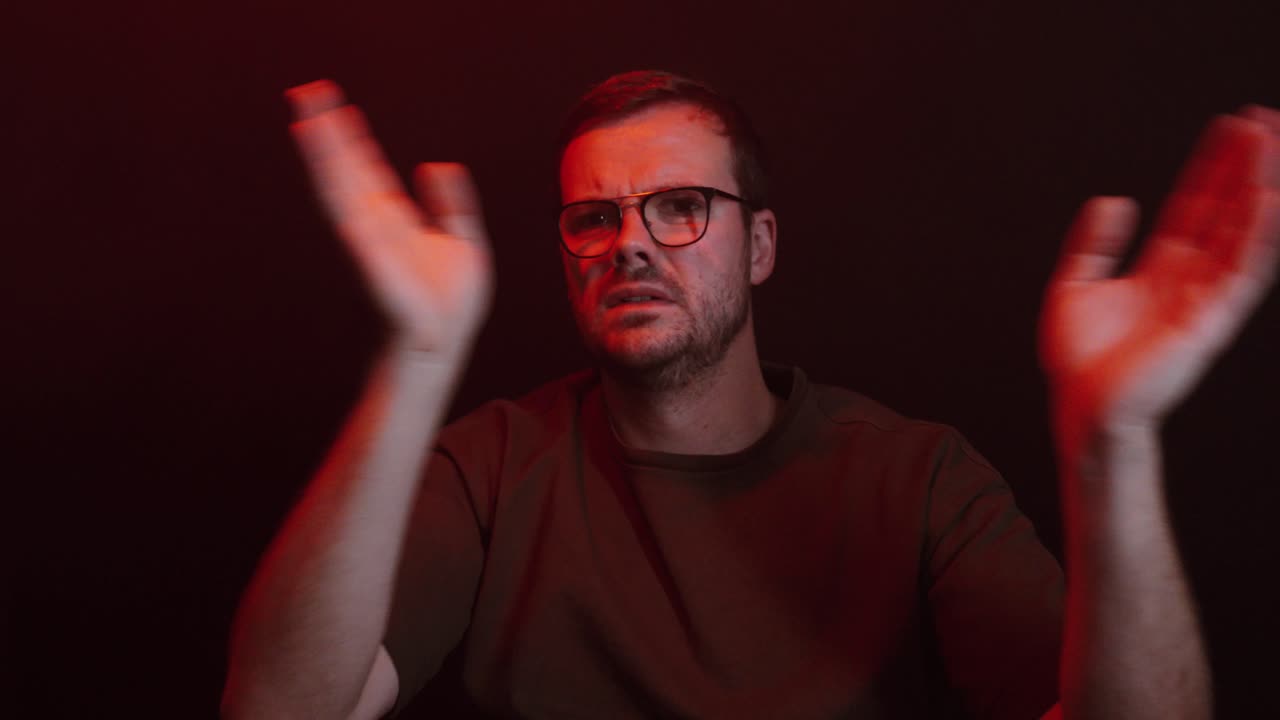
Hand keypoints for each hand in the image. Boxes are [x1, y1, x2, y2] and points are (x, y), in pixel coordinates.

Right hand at [287, 80, 492, 358]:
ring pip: (337, 179)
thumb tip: (438, 164)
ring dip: (320, 144)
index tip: (340, 109)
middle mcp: (373, 222)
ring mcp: (364, 234)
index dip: (354, 140)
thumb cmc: (450, 305)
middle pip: (345, 166)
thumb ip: (452, 202)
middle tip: (308, 91)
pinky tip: (319, 151)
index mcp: (395, 219)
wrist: (442, 343)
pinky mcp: (362, 247)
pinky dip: (329, 175)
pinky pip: (341, 204)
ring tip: (305, 108)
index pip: (368, 169)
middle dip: (327, 130)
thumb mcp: (464, 239)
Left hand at [1040, 108, 1279, 447]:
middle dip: (1246, 166)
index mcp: (1161, 269)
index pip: (1196, 205)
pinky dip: (1255, 236)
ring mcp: (1204, 298)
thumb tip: (1113, 199)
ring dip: (1258, 189)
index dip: (1214, 167)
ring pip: (1241, 233)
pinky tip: (1267, 201)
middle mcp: (1190, 278)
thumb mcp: (1075, 285)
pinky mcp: (1208, 321)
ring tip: (1271, 144)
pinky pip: (1240, 272)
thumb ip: (1093, 244)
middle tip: (1265, 120)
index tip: (1232, 127)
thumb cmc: (1079, 359)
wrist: (1083, 405)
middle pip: (1226, 210)